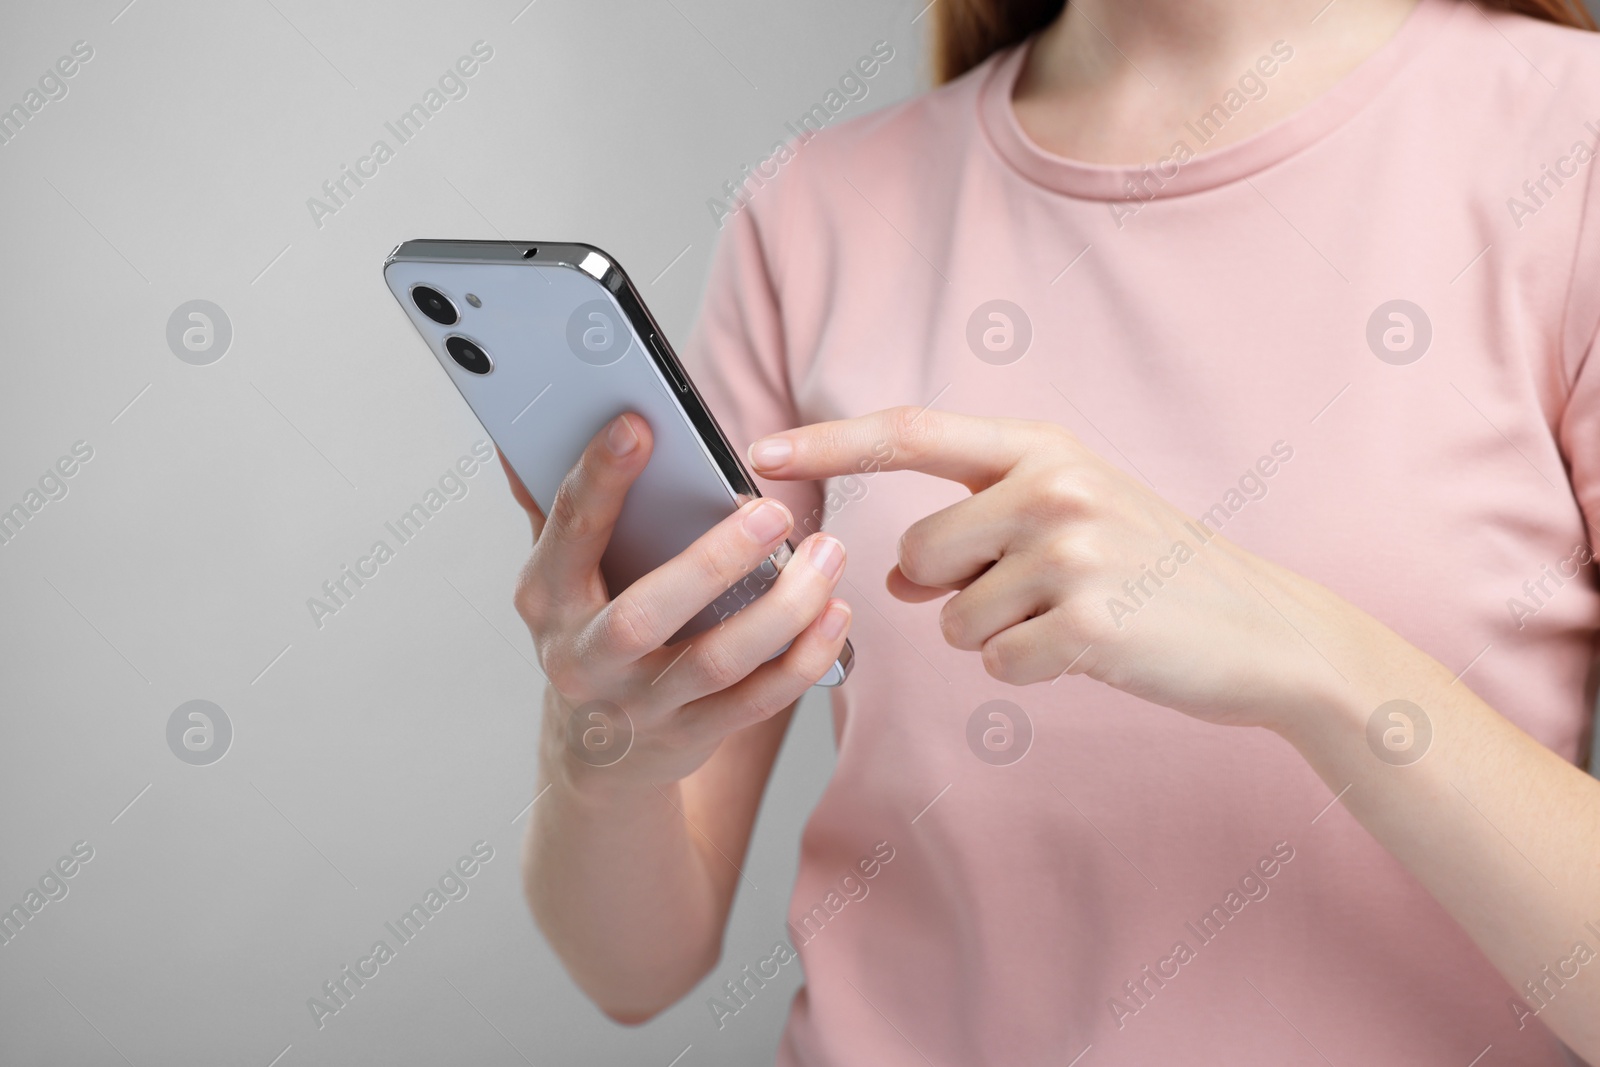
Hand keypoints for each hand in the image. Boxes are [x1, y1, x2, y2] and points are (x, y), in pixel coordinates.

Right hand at [502, 413, 851, 792]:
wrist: (597, 753)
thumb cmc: (589, 632)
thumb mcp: (558, 574)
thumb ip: (553, 506)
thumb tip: (521, 431)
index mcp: (546, 596)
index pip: (570, 529)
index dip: (602, 477)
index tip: (640, 423)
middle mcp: (585, 656)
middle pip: (646, 614)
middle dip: (713, 562)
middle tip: (771, 510)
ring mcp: (639, 704)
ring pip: (717, 661)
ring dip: (782, 609)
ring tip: (827, 553)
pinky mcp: (691, 735)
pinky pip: (756, 701)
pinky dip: (803, 658)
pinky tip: (835, 614)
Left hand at [749, 408, 1379, 731]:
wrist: (1266, 629)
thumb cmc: (1155, 568)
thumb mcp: (1071, 518)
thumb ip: (976, 528)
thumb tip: (890, 575)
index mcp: (1043, 447)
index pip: (911, 432)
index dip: (828, 443)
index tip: (759, 448)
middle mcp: (1053, 486)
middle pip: (914, 553)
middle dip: (947, 587)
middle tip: (1033, 589)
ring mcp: (1071, 553)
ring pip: (948, 618)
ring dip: (993, 633)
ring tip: (1073, 615)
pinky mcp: (1085, 625)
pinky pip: (994, 663)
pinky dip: (1029, 669)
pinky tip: (1090, 649)